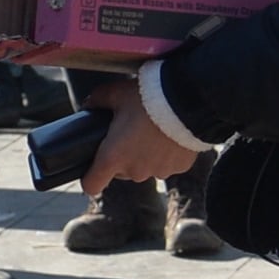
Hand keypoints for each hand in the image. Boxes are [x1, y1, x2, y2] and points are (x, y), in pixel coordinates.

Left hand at [77, 75, 199, 189]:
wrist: (188, 100)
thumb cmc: (147, 98)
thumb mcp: (116, 93)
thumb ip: (97, 100)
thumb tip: (89, 105)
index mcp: (112, 157)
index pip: (91, 185)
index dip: (90, 177)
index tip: (94, 167)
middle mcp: (134, 171)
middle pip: (121, 172)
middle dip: (123, 157)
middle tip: (130, 132)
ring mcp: (158, 172)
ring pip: (145, 168)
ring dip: (145, 155)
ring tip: (152, 131)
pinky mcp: (179, 168)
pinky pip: (167, 164)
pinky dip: (166, 154)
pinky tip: (169, 135)